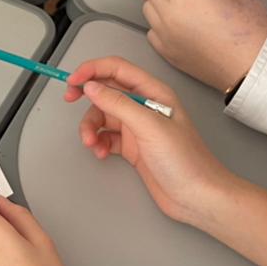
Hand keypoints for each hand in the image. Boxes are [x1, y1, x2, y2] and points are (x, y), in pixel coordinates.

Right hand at [65, 57, 235, 226]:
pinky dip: (99, 143)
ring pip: (102, 116)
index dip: (92, 70)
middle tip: (69, 100)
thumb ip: (118, 103)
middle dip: (86, 98)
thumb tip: (92, 87)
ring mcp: (138, 127)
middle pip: (105, 91)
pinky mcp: (133, 147)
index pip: (117, 69)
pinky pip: (106, 137)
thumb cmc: (186, 161)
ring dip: (91, 127)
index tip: (73, 80)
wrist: (197, 196)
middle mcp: (145, 106)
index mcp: (153, 93)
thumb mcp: (149, 126)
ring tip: (92, 142)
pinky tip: (102, 152)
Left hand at [141, 0, 266, 91]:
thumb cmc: (251, 33)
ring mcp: (164, 38)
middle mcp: (168, 18)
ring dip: (163, 1)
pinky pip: (154, 29)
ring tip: (190, 4)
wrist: (253, 69)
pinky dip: (163, 23)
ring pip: (149, 8)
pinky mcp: (166, 53)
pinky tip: (187, 24)